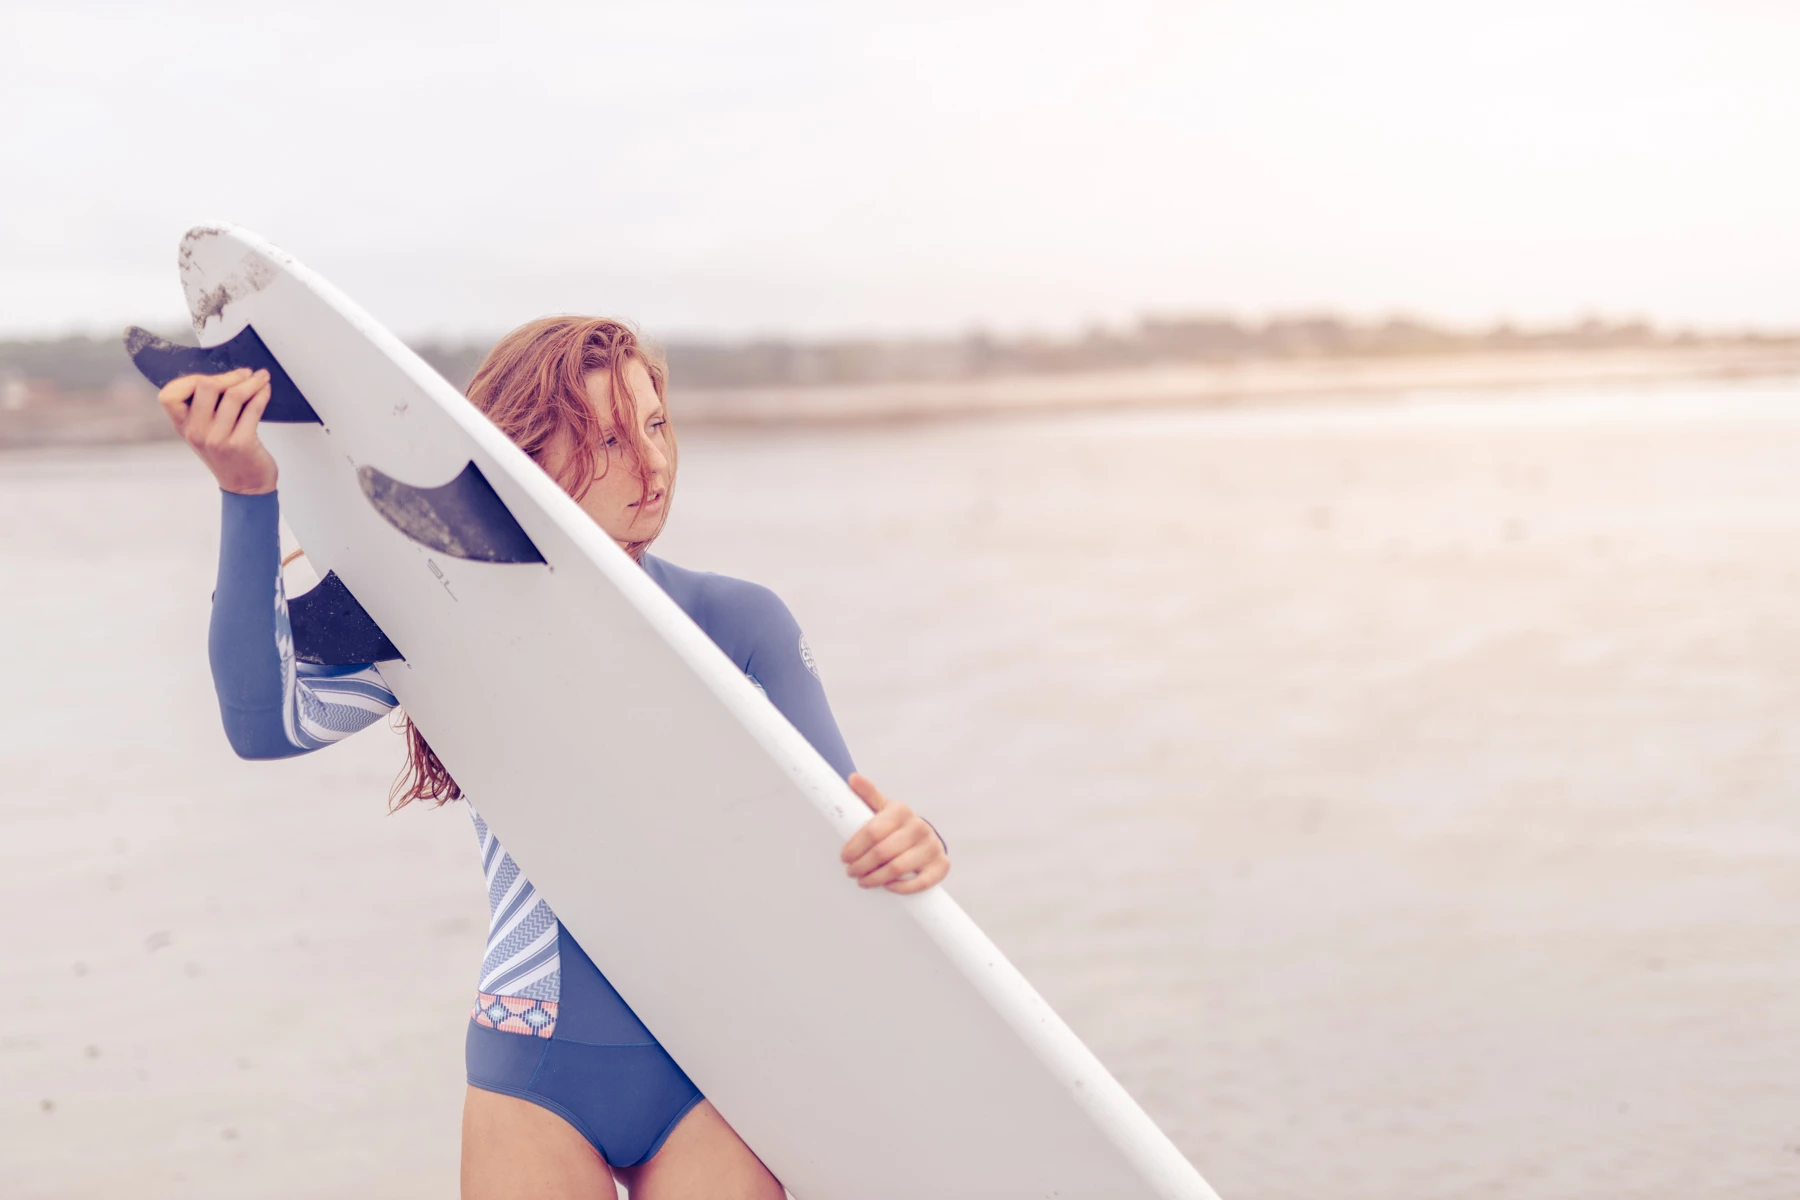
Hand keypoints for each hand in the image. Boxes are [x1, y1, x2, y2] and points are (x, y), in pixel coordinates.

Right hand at [158, 368, 277, 494]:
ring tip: (260, 377)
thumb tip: (225, 376)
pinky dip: (262, 394)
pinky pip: (253, 408)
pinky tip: (265, 390)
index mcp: (183, 426)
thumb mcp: (206, 432)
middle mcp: (197, 432)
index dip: (190, 379)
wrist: (246, 486)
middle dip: (229, 376)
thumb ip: (205, 407)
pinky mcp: (241, 443)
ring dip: (252, 382)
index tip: (213, 377)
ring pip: (234, 395)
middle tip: (245, 374)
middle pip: (205, 386)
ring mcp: (218, 439)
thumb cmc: (229, 456)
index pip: (169, 395)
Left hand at [839, 773, 949, 893]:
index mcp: (901, 811)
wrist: (924, 836)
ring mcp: (931, 846)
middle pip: (882, 852)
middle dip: (861, 866)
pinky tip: (888, 886)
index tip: (844, 857)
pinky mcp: (941, 865)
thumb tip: (852, 778)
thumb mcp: (882, 808)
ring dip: (875, 878)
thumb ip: (867, 794)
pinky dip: (901, 887)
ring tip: (863, 881)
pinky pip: (921, 882)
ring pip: (897, 868)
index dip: (854, 847)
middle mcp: (919, 827)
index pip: (872, 832)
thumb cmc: (895, 825)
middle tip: (851, 872)